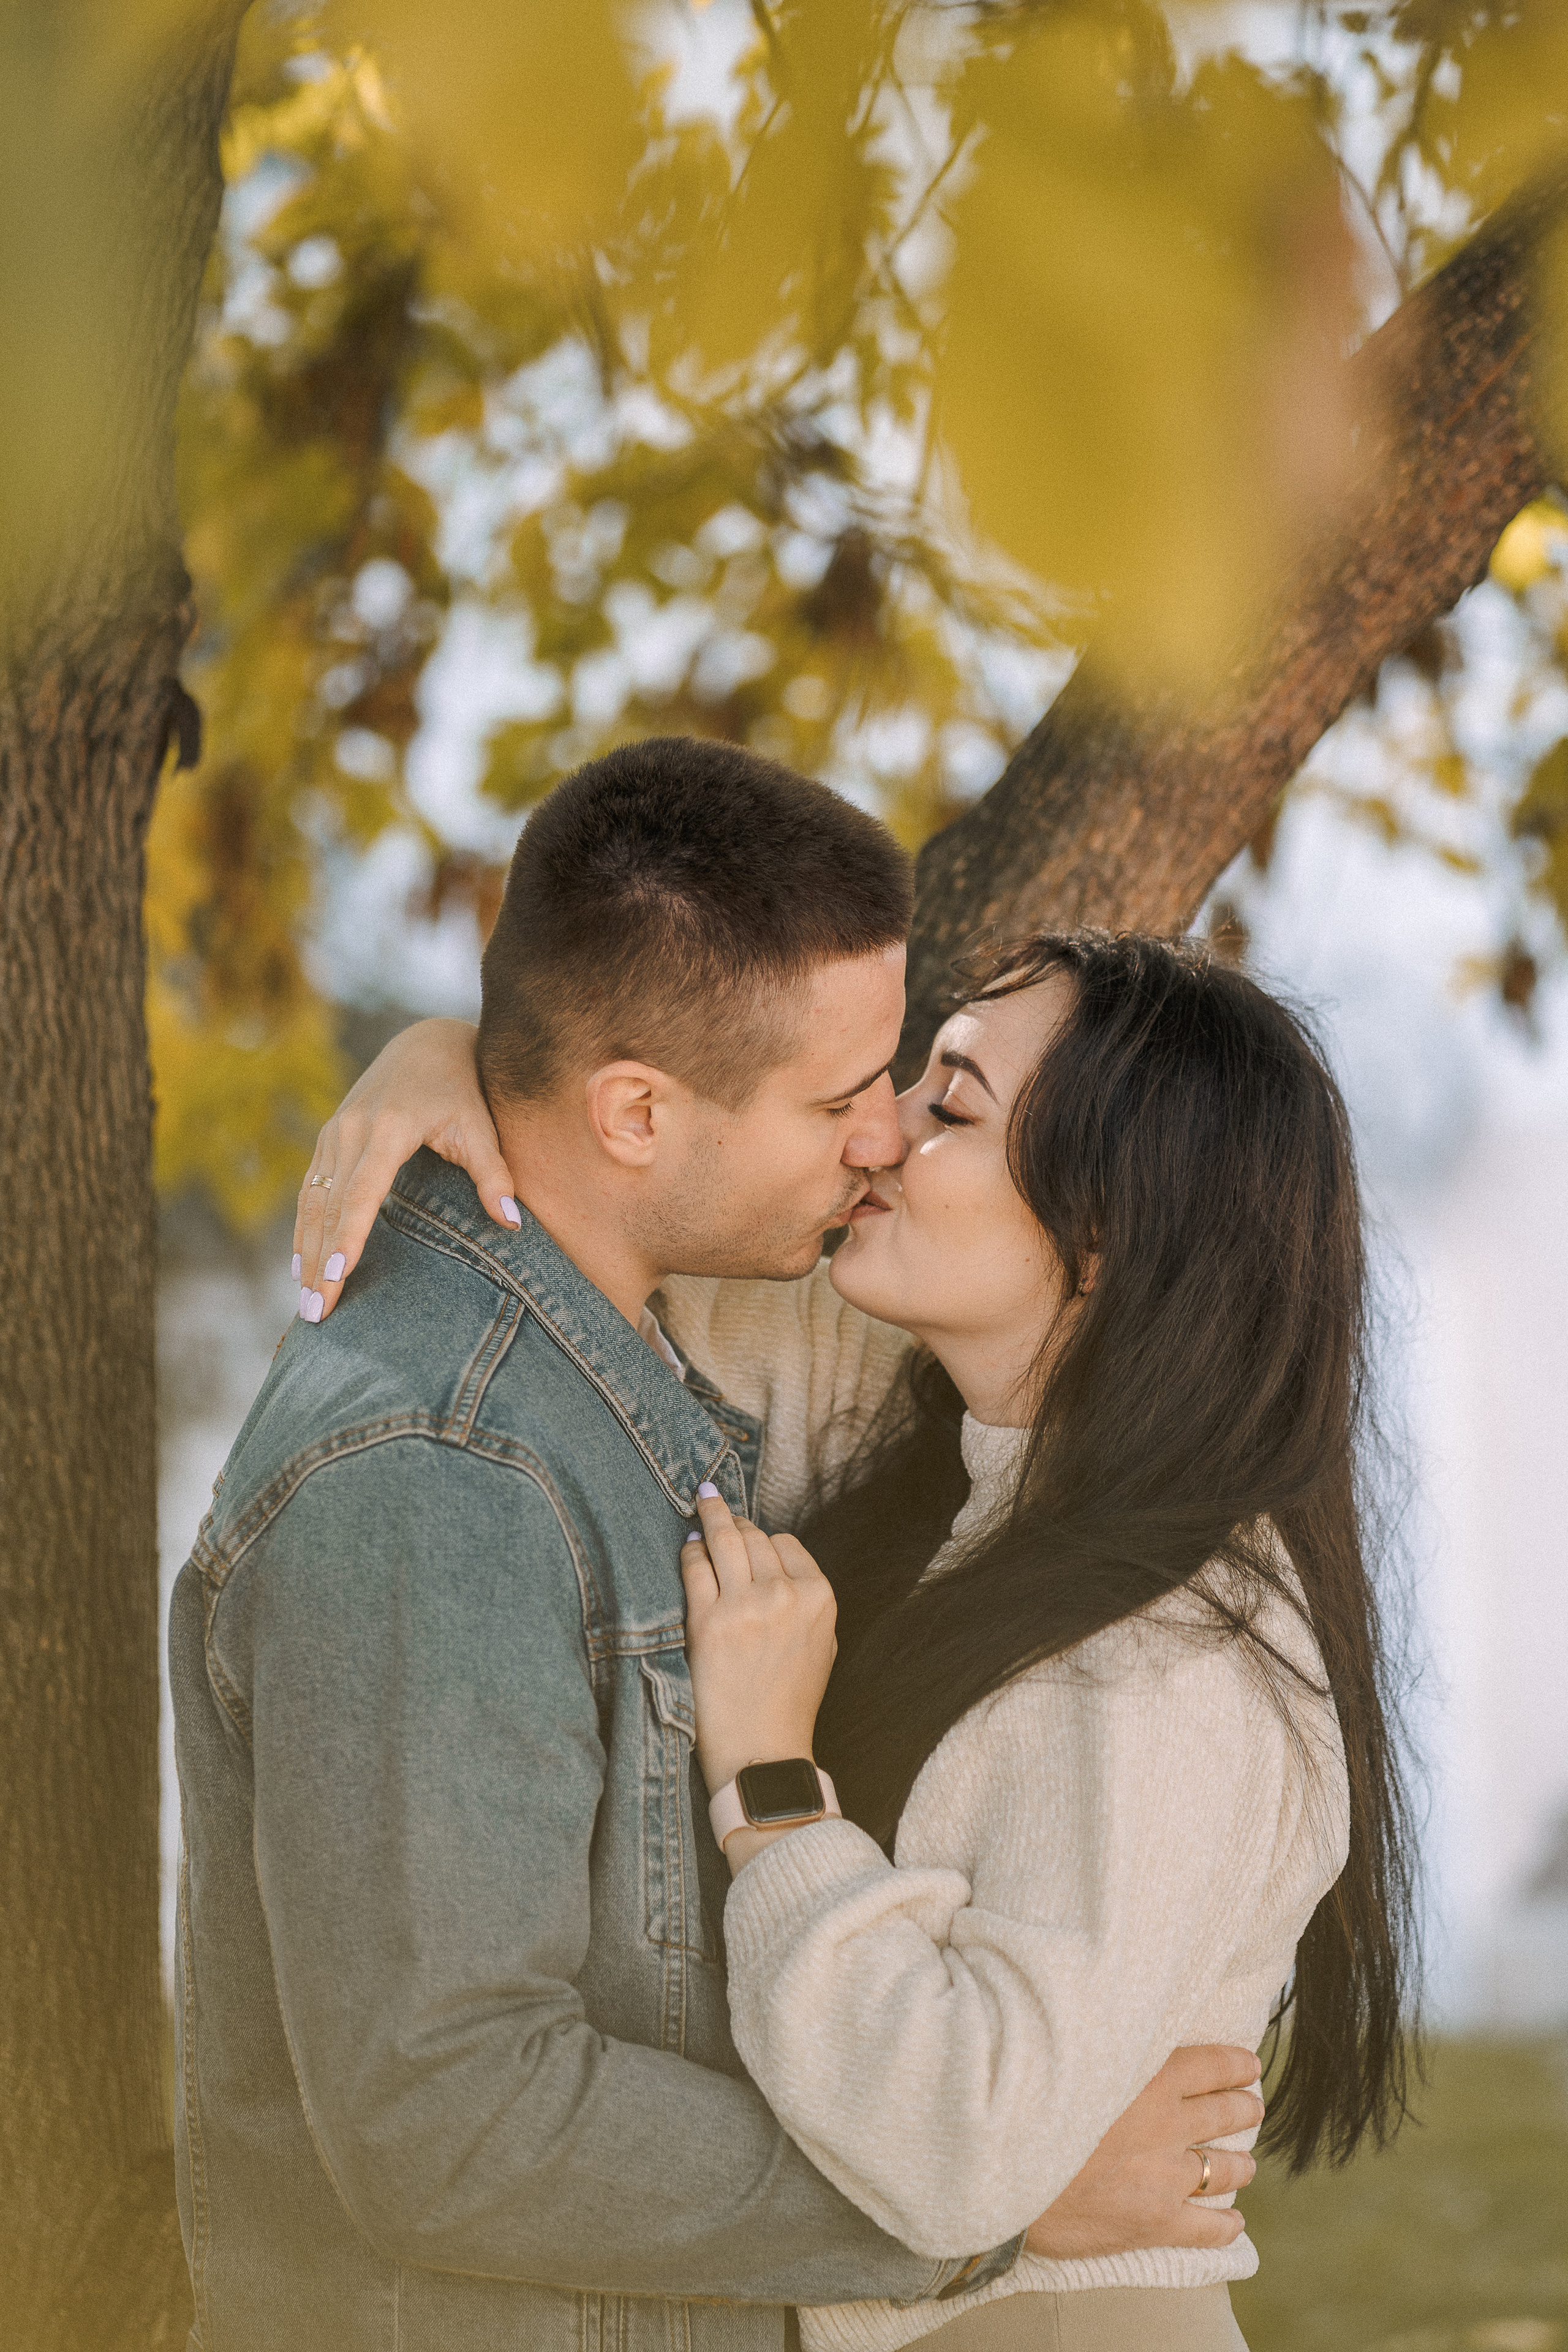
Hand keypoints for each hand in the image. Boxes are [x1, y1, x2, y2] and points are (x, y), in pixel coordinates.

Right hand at [292, 1018, 518, 1322]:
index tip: (336, 1277)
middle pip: (328, 1207)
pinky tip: (301, 1264)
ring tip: (306, 1301)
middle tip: (315, 1312)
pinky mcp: (329, 1137)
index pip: (362, 1194)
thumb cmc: (461, 1086)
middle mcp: (351, 1130)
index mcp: (388, 1128)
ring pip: (312, 1202)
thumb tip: (513, 1223)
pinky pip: (310, 1190)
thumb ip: (494, 1173)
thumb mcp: (481, 1125)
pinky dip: (304, 1228)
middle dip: (319, 1262)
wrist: (428, 1041)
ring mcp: (335, 1132)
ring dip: (305, 1252)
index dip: (347, 1237)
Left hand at [681, 1486, 837, 1832]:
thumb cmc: (790, 1705)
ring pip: (725, 1539)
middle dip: (735, 1522)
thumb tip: (779, 1566)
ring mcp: (747, 1605)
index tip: (749, 1535)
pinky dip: (689, 1553)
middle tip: (715, 1507)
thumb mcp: (822, 1647)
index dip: (763, 1538)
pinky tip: (686, 1549)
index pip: (786, 1544)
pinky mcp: (709, 1621)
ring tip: (701, 1504)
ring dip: (711, 1519)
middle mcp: (787, 1594)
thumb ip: (808, 1603)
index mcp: (821, 1598)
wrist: (763, 1753)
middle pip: (754, 1536)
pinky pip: (696, 1568)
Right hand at [1023, 2046, 1264, 2259]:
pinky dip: (1226, 2226)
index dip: (1238, 2066)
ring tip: (1246, 2164)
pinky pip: (1208, 2228)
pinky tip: (1232, 2224)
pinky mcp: (1156, 2222)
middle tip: (1252, 2108)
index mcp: (1152, 2077)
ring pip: (1224, 2169)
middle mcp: (1168, 2123)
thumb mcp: (1076, 2057)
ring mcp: (1166, 2176)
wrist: (1003, 2169)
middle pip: (1226, 2114)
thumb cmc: (1030, 2101)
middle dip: (1244, 2110)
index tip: (1250, 2066)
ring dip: (1240, 2166)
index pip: (1214, 2065)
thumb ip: (1112, 2051)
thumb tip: (1127, 2040)